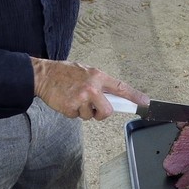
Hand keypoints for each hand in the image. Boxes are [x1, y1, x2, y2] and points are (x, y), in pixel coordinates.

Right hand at [32, 58, 146, 120]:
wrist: (43, 75)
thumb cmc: (65, 73)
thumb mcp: (87, 72)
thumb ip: (100, 83)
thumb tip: (114, 96)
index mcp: (98, 76)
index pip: (121, 87)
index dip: (134, 96)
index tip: (145, 102)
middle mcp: (92, 87)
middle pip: (108, 111)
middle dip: (102, 113)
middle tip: (93, 107)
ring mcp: (81, 98)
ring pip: (90, 116)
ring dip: (83, 111)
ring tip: (74, 98)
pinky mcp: (70, 107)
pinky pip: (77, 117)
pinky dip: (72, 112)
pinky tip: (67, 101)